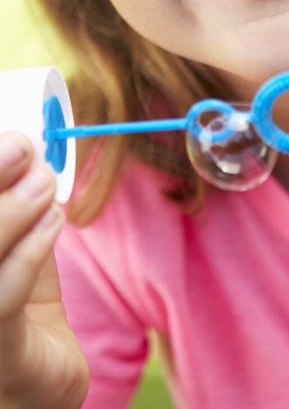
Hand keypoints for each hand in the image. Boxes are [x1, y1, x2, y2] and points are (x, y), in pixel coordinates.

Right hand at [0, 132, 88, 407]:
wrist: (35, 380)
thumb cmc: (16, 300)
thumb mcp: (13, 240)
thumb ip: (13, 198)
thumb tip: (24, 145)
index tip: (8, 136)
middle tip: (22, 148)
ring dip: (10, 212)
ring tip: (44, 184)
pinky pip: (0, 300)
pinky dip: (29, 252)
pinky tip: (54, 222)